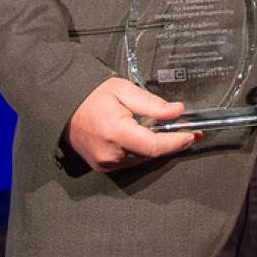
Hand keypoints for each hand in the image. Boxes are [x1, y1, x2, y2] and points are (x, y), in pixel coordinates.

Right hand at [65, 78, 200, 171]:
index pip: (153, 146)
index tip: (191, 135)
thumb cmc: (93, 96)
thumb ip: (152, 103)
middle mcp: (110, 153)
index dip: (176, 142)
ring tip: (170, 133)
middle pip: (150, 154)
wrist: (65, 106)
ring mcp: (105, 163)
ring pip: (142, 159)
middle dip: (171, 144)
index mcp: (115, 132)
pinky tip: (147, 138)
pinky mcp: (102, 166)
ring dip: (157, 148)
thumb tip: (177, 111)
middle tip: (188, 132)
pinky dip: (142, 151)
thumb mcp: (124, 90)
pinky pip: (130, 162)